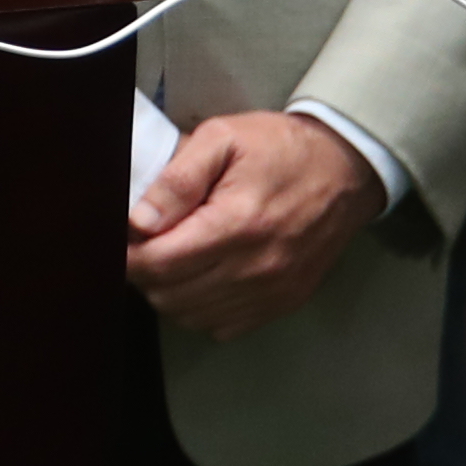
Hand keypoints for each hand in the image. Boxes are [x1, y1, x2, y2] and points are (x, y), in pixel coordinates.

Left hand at [126, 111, 387, 340]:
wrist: (347, 168)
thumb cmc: (280, 148)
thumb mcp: (222, 138)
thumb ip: (177, 180)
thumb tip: (138, 221)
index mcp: (238, 224)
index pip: (158, 262)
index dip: (125, 255)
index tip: (118, 238)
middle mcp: (257, 267)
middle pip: (168, 295)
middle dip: (142, 272)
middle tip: (143, 243)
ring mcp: (273, 290)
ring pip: (190, 315)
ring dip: (167, 292)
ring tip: (170, 256)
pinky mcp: (283, 302)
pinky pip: (221, 326)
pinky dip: (199, 308)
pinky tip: (200, 276)